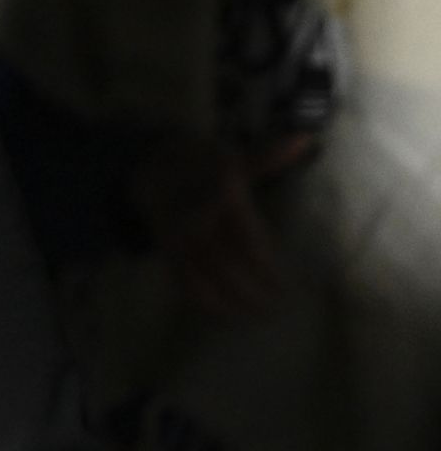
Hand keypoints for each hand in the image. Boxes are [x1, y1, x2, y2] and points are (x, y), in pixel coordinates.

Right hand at [130, 133, 311, 313]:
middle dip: (251, 291)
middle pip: (228, 266)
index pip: (249, 243)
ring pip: (205, 279)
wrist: (150, 171)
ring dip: (229, 303)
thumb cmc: (203, 166)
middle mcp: (198, 222)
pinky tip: (222, 315)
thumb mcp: (235, 159)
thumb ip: (270, 155)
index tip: (285, 289)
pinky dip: (202, 302)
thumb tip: (306, 138)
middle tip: (275, 309)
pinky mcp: (167, 253)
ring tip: (252, 318)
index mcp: (220, 199)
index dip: (267, 270)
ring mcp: (179, 240)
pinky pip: (183, 283)